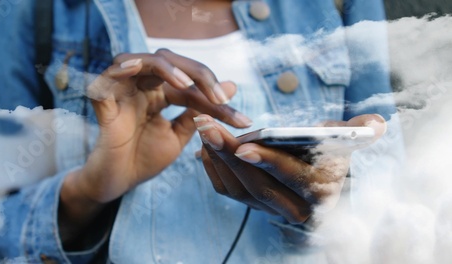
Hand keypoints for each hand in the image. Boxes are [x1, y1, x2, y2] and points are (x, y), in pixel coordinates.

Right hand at [68, 49, 252, 203]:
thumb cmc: (144, 159)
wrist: (117, 184)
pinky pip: (107, 77)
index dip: (216, 98)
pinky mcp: (103, 101)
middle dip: (197, 73)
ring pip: (141, 61)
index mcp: (159, 93)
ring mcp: (122, 91)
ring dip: (165, 68)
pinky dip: (122, 69)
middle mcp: (141, 87)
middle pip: (168, 61)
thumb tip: (231, 86)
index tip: (243, 121)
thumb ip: (200, 112)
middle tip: (220, 97)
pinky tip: (137, 70)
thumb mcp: (179, 136)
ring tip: (186, 84)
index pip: (190, 85)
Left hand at [195, 114, 386, 223]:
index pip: (293, 178)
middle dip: (229, 154)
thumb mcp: (344, 140)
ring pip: (238, 188)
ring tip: (203, 128)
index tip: (244, 147)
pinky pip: (227, 191)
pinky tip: (204, 147)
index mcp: (320, 189)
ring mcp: (270, 209)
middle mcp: (295, 206)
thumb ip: (358, 131)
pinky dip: (212, 169)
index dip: (269, 163)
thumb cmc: (329, 153)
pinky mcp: (252, 206)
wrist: (316, 181)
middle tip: (207, 125)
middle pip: (258, 185)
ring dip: (216, 158)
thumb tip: (376, 123)